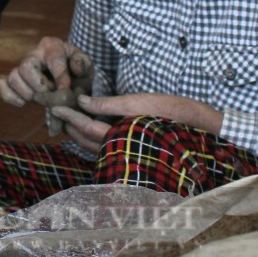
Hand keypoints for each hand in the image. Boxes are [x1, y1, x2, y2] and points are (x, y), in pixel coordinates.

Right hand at [0, 37, 91, 106]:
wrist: (70, 80)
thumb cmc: (78, 71)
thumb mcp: (87, 66)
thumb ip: (83, 64)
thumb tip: (74, 67)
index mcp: (52, 46)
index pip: (53, 60)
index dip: (60, 77)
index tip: (66, 90)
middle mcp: (33, 54)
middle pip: (26, 67)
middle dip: (39, 85)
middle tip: (50, 94)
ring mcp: (21, 67)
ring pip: (13, 77)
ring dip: (26, 93)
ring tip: (39, 99)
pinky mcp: (14, 79)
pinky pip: (3, 86)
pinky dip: (10, 96)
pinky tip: (22, 103)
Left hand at [53, 92, 222, 152]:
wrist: (200, 128)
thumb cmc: (171, 112)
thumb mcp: (139, 101)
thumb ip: (108, 104)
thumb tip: (82, 101)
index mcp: (123, 139)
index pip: (88, 130)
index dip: (70, 118)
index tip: (57, 108)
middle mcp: (123, 152)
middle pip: (87, 142)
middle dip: (71, 127)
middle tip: (58, 111)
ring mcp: (128, 155)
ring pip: (95, 148)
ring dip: (80, 133)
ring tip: (70, 117)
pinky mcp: (133, 153)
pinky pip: (106, 148)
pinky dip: (93, 138)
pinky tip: (90, 125)